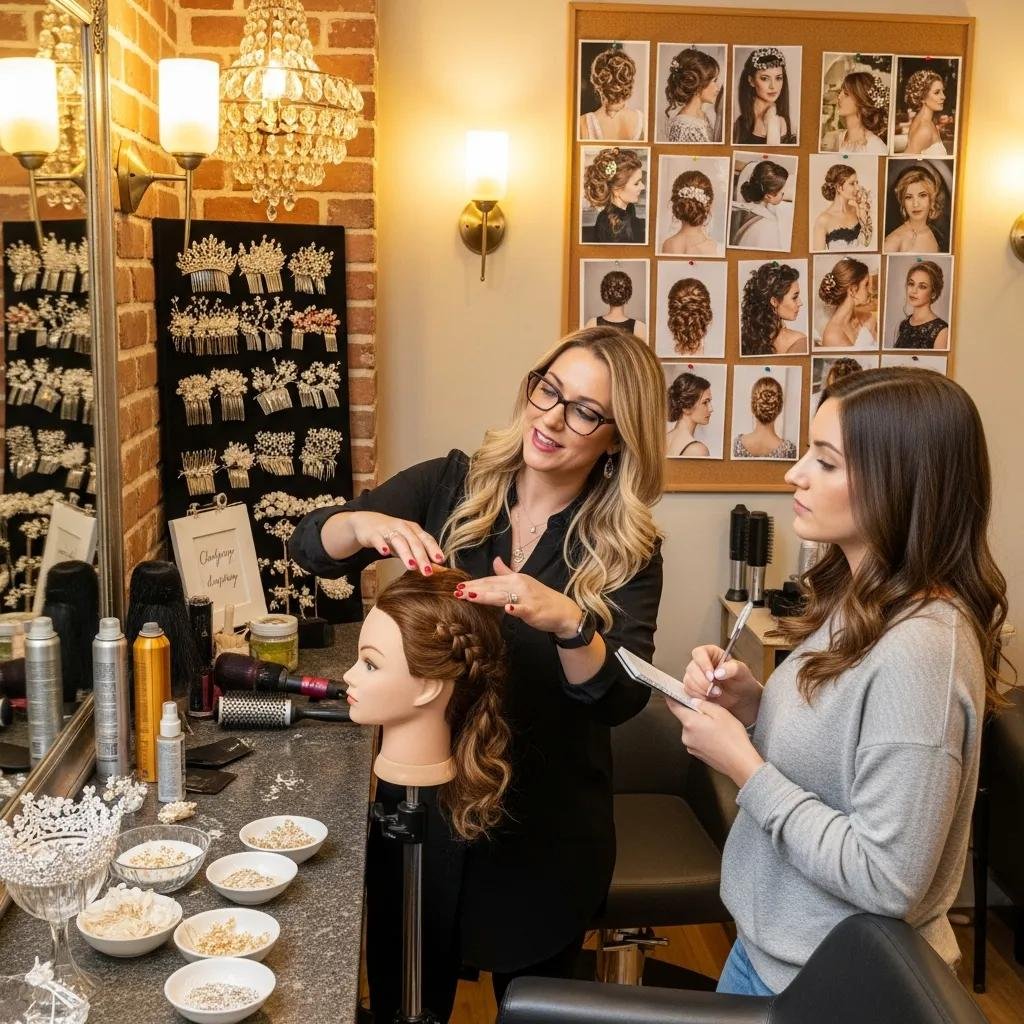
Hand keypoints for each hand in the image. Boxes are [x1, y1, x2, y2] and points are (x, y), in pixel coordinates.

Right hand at [349, 511, 444, 574]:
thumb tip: (432, 569)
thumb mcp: (406, 542)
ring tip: (412, 566)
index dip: (434, 549)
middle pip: (414, 542)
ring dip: (406, 553)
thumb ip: (417, 554)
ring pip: (399, 541)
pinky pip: (378, 539)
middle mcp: (403, 527)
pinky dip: (382, 545)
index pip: (426, 539)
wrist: (365, 523)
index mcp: (413, 529)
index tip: (441, 561)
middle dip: (422, 557)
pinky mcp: (374, 533)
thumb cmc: (391, 534)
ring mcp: (388, 529)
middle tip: (428, 571)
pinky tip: (385, 553)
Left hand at [457, 557, 582, 634]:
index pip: (490, 580)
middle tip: (456, 591)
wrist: (563, 611)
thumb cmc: (541, 598)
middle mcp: (519, 585)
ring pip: (502, 596)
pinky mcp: (534, 610)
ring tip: (470, 596)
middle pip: (492, 587)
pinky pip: (523, 609)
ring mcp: (527, 598)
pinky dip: (515, 609)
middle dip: (474, 588)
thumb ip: (506, 573)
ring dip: (486, 596)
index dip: (474, 583)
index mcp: (515, 579)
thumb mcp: (523, 582)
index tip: (458, 585)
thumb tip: (495, 561)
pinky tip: (506, 609)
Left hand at [665, 697, 763, 788]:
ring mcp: (691, 746)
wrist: (740, 763)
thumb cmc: (733, 738)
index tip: (670, 693)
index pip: (674, 707)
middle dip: (696, 715)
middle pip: (685, 719)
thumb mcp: (721, 713)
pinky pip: (697, 740)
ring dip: (701, 727)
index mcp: (690, 723)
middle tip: (712, 715)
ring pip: (692, 730)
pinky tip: (717, 739)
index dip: (671, 698)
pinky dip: (704, 737)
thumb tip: (694, 701)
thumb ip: (704, 704)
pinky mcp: (696, 754)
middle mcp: (686, 736)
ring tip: (718, 729)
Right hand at [682, 645, 761, 726]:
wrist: (740, 697)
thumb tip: (718, 672)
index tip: (711, 676)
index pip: (699, 653)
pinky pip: (688, 691)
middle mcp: (700, 663)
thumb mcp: (742, 672)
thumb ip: (733, 668)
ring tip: (716, 694)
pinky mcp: (692, 687)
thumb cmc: (741, 680)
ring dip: (701, 690)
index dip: (703, 664)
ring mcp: (694, 675)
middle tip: (716, 689)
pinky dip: (698, 696)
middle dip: (703, 681)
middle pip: (691, 668)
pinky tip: (709, 698)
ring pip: (688, 681)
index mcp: (710, 653)